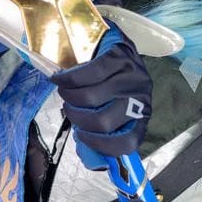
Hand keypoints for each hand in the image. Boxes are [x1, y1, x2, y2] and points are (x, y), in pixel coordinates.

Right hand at [50, 28, 151, 168]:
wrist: (111, 40)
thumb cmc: (109, 83)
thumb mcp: (109, 108)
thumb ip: (101, 133)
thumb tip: (92, 161)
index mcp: (141, 116)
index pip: (128, 143)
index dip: (101, 146)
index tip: (82, 136)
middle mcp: (141, 97)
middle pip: (102, 121)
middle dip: (77, 118)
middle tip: (69, 110)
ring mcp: (131, 75)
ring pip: (90, 98)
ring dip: (69, 98)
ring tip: (65, 94)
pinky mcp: (119, 55)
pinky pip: (86, 74)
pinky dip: (66, 80)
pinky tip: (59, 79)